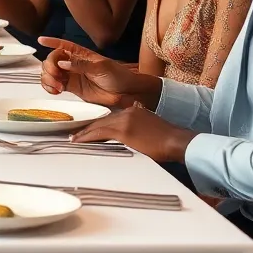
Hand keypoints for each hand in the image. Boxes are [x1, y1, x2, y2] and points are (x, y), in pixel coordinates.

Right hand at [39, 36, 158, 109]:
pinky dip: (49, 88)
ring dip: (48, 79)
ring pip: (50, 73)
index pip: (63, 45)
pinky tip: (55, 91)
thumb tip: (63, 63)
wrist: (125, 92)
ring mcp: (70, 75)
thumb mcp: (101, 67)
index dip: (51, 42)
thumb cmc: (118, 75)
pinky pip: (53, 85)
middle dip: (49, 67)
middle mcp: (72, 63)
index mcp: (80, 54)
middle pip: (51, 60)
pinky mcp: (70, 88)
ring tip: (57, 87)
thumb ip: (81, 65)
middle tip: (57, 76)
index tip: (40, 41)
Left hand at [72, 103, 195, 162]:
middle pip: (102, 120)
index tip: (90, 130)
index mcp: (134, 111)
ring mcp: (125, 120)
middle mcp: (128, 112)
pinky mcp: (124, 130)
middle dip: (88, 128)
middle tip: (76, 134)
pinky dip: (88, 136)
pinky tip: (79, 141)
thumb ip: (140, 127)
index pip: (111, 118)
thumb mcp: (151, 128)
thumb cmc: (168, 141)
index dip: (99, 125)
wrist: (177, 141)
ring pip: (99, 126)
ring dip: (85, 133)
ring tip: (74, 139)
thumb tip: (133, 134)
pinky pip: (100, 132)